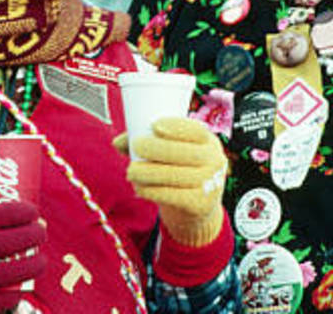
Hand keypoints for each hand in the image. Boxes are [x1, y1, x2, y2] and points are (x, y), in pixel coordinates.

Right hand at [0, 201, 46, 313]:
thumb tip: (13, 218)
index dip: (20, 212)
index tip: (34, 211)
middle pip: (8, 242)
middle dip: (32, 236)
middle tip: (41, 233)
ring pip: (10, 272)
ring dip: (32, 266)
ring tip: (40, 261)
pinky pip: (0, 300)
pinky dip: (14, 295)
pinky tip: (22, 289)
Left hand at [117, 116, 227, 245]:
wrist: (198, 207)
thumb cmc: (180, 170)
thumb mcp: (174, 153)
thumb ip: (148, 142)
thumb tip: (117, 142)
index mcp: (209, 142)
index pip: (196, 131)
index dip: (176, 127)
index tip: (154, 125)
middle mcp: (215, 161)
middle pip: (183, 153)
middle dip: (156, 148)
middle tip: (136, 146)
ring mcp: (210, 184)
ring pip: (174, 175)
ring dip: (148, 172)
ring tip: (131, 172)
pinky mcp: (200, 204)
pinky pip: (172, 195)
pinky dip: (152, 191)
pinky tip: (139, 188)